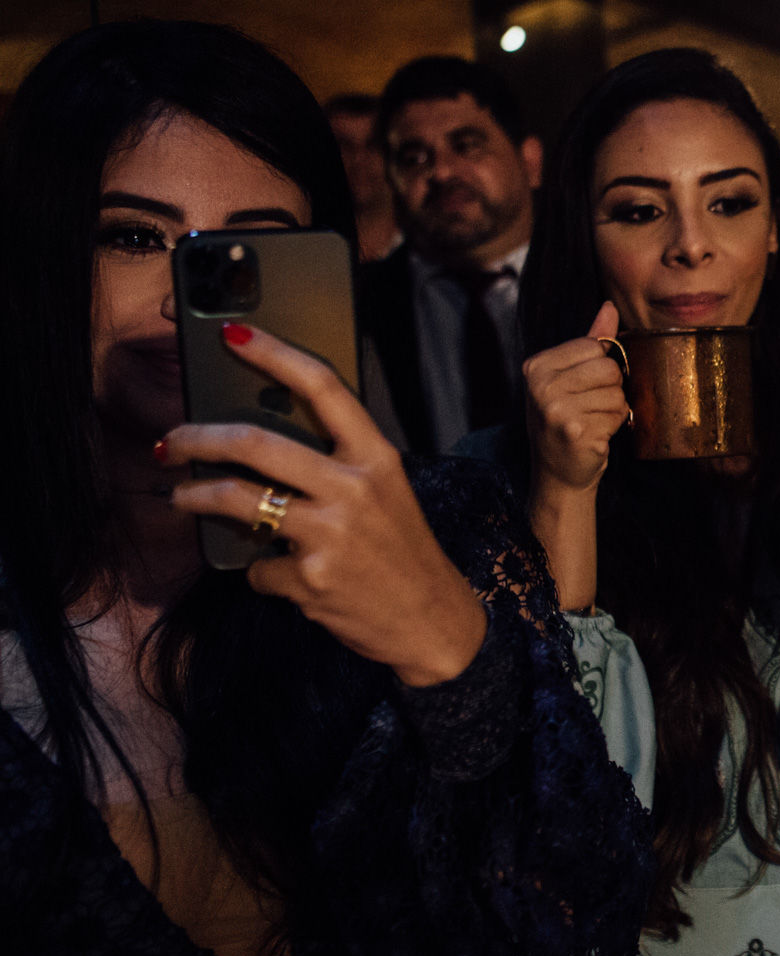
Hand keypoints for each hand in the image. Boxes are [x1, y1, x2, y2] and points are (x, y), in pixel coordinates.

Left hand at [162, 323, 485, 685]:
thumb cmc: (401, 550)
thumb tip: (257, 446)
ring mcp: (331, 534)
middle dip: (197, 438)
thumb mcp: (384, 492)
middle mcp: (354, 488)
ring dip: (194, 496)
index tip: (233, 336)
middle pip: (256, 443)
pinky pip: (258, 565)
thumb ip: (336, 464)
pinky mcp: (310, 578)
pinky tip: (277, 574)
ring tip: (180, 496)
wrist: (431, 619)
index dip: (274, 354)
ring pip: (237, 501)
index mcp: (377, 457)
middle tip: (172, 441)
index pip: (323, 388)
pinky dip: (258, 570)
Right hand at [524, 301, 627, 493]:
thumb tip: (610, 307)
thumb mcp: (570, 377)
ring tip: (591, 422)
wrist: (558, 473)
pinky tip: (595, 436)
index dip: (600, 368)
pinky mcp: (575, 432)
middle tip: (589, 408)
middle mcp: (541, 386)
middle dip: (611, 389)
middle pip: (609, 368)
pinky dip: (614, 426)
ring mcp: (556, 410)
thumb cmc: (567, 420)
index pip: (594, 346)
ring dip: (613, 410)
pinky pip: (618, 415)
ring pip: (617, 393)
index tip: (582, 388)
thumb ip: (591, 340)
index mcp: (537, 366)